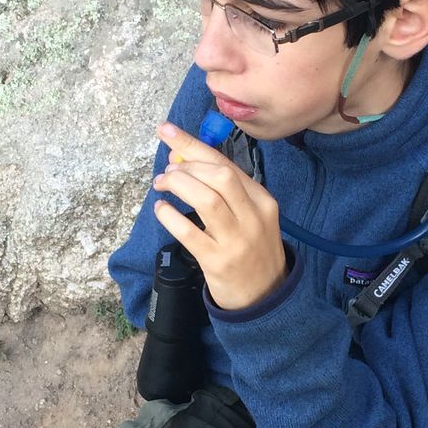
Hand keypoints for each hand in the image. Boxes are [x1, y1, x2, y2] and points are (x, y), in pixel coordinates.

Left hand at [152, 122, 287, 310]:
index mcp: (262, 200)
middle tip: (167, 170)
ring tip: (162, 186)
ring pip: (207, 200)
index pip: (226, 164)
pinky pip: (189, 233)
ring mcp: (236, 241)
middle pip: (219, 176)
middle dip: (187, 165)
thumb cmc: (252, 250)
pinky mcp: (217, 262)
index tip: (166, 131)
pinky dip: (170, 216)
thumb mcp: (252, 216)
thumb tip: (182, 161)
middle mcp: (252, 217)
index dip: (192, 144)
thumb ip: (225, 191)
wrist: (265, 296)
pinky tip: (162, 209)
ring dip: (178, 185)